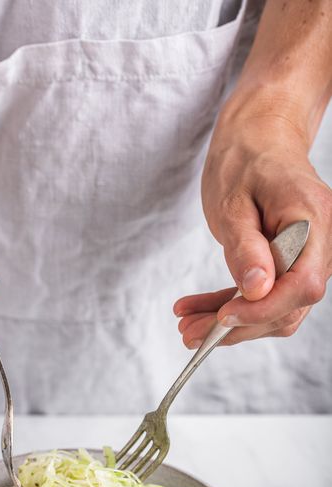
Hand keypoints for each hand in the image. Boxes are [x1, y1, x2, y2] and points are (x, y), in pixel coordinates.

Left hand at [174, 94, 330, 348]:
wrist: (259, 138)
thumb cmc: (245, 159)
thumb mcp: (232, 201)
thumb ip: (246, 247)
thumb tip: (257, 291)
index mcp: (312, 220)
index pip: (304, 283)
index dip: (265, 309)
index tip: (223, 318)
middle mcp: (318, 243)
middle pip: (289, 305)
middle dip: (238, 325)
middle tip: (188, 332)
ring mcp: (305, 257)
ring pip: (274, 308)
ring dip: (230, 323)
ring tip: (186, 325)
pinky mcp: (286, 264)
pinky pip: (264, 296)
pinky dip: (231, 306)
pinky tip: (197, 310)